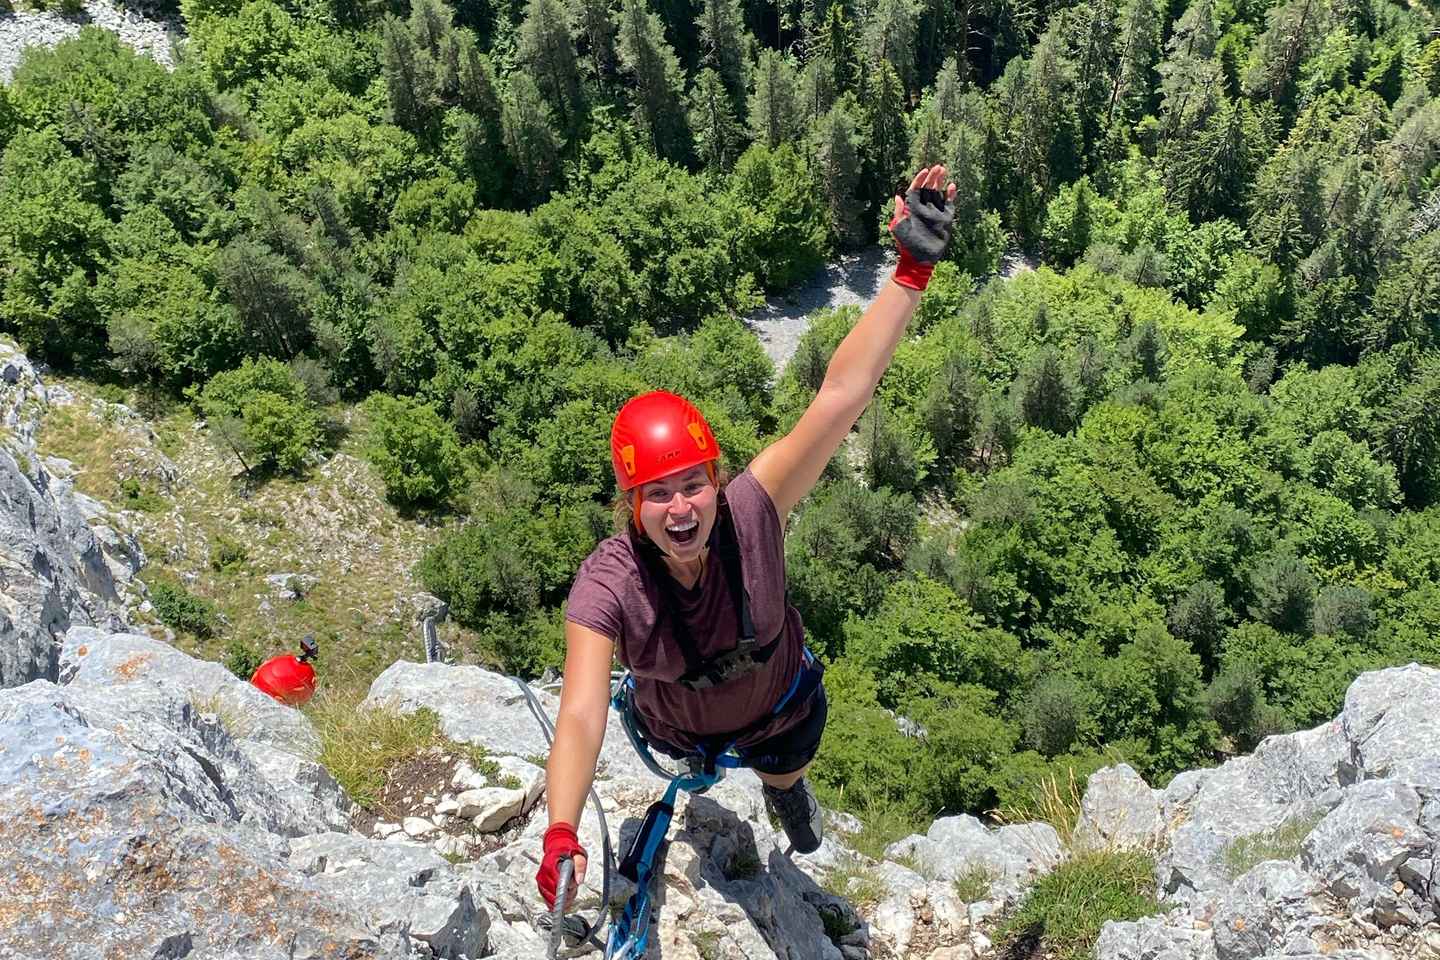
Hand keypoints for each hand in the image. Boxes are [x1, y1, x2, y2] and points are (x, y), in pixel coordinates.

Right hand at [537, 822, 587, 909]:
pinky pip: (547, 898)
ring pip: (549, 899)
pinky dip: (556, 899)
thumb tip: (579, 880)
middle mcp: (542, 874)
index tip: (572, 888)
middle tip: (572, 887)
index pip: (556, 885)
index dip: (566, 890)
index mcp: (550, 865)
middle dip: (565, 895)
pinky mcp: (540, 885)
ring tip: (569, 888)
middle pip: (552, 895)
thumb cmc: (568, 850)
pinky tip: (563, 893)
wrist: (558, 845)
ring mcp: (540, 880)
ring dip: (561, 898)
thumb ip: (580, 866)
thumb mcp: (578, 855)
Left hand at [889, 164, 956, 291]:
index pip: (916, 189)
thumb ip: (899, 213)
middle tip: (937, 167)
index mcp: (913, 208)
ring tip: (943, 171)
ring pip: (938, 193)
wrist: (921, 259)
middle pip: (928, 188)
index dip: (919, 179)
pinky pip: (948, 204)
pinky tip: (952, 186)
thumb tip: (897, 197)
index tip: (924, 171)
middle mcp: (924, 208)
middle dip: (932, 177)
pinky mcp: (945, 218)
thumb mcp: (899, 229)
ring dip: (940, 182)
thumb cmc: (907, 245)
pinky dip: (950, 195)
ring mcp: (935, 212)